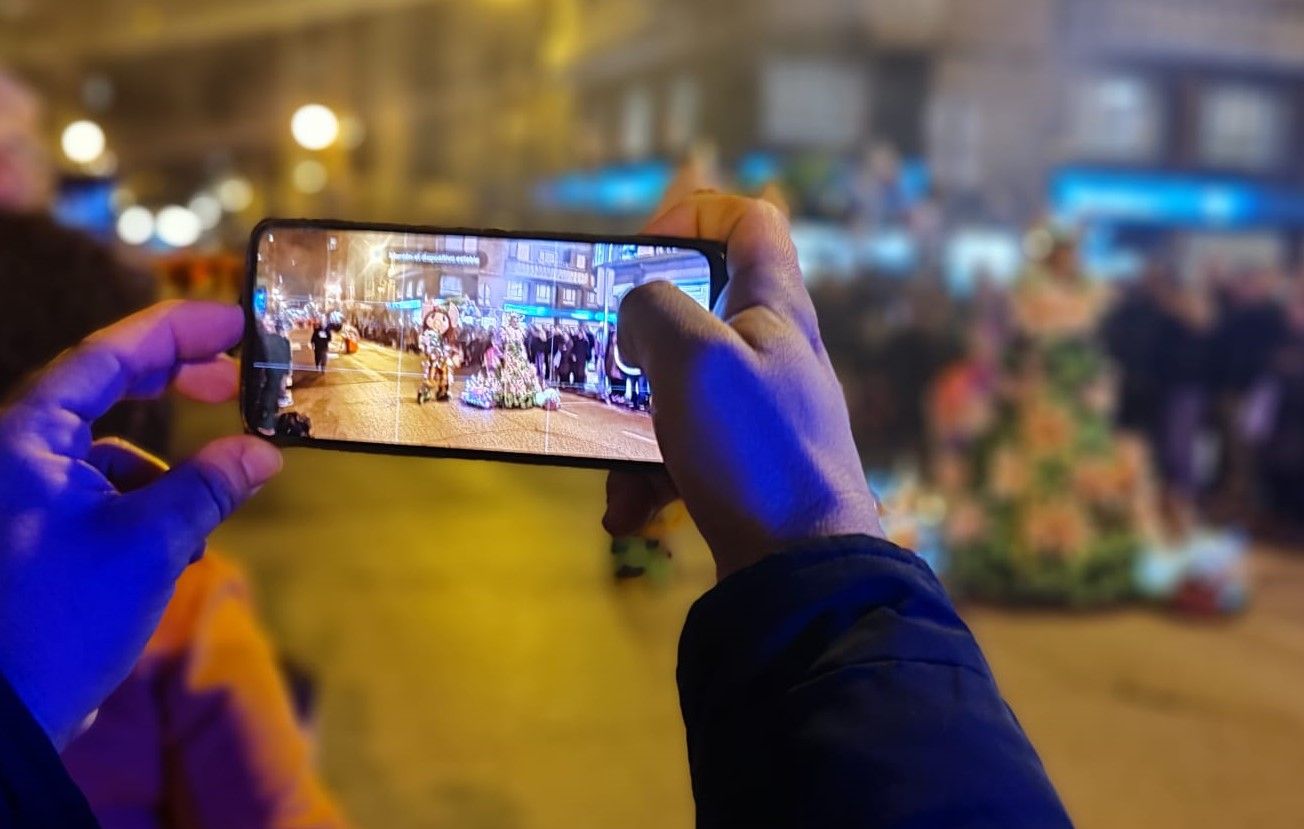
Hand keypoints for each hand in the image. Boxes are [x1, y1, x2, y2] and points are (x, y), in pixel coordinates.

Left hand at [0, 301, 282, 746]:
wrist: (2, 718)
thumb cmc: (58, 617)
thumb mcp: (150, 543)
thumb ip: (209, 485)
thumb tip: (262, 451)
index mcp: (28, 436)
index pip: (110, 355)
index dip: (178, 330)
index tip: (236, 321)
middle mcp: (17, 452)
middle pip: (103, 389)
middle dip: (173, 383)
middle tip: (235, 379)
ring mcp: (21, 494)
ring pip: (106, 453)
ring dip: (162, 472)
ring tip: (198, 516)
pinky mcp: (30, 534)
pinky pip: (96, 496)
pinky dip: (140, 509)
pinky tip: (168, 550)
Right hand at [606, 181, 881, 578]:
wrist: (802, 572)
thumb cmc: (753, 450)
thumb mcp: (695, 358)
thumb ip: (654, 310)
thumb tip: (637, 317)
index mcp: (775, 308)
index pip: (750, 221)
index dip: (693, 215)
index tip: (641, 251)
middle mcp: (772, 353)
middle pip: (699, 311)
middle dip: (639, 341)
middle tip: (606, 364)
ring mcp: (760, 414)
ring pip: (678, 391)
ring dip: (632, 427)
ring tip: (613, 474)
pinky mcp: (746, 468)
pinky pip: (682, 451)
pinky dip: (649, 476)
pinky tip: (628, 512)